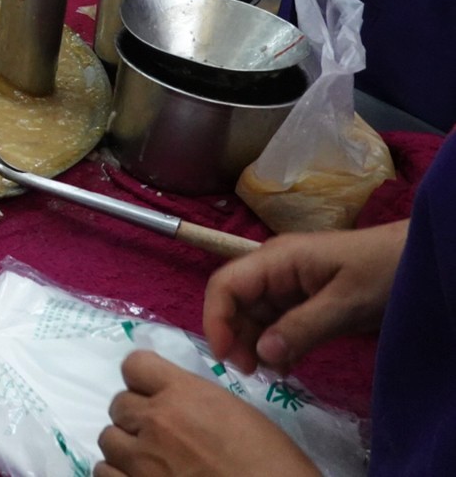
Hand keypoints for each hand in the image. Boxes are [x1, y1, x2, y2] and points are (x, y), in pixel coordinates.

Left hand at [96, 352, 318, 476]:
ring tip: (151, 463)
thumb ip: (196, 403)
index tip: (156, 394)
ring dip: (126, 449)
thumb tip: (175, 404)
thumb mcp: (238, 416)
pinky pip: (104, 473)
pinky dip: (118, 475)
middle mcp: (156, 422)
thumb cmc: (273, 465)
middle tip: (162, 437)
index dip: (144, 381)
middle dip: (137, 418)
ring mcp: (142, 461)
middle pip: (119, 405)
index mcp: (185, 395)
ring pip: (107, 439)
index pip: (135, 365)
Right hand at [203, 222, 407, 376]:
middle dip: (237, 338)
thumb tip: (259, 355)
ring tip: (274, 374)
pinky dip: (276, 346)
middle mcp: (274, 270)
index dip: (216, 320)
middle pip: (236, 303)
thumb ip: (302, 327)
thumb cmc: (383, 271)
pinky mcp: (304, 299)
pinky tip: (286, 367)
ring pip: (255, 316)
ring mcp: (289, 284)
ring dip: (256, 345)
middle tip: (254, 374)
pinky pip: (277, 323)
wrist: (417, 259)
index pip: (225, 285)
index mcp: (276, 259)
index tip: (226, 358)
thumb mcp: (346, 302)